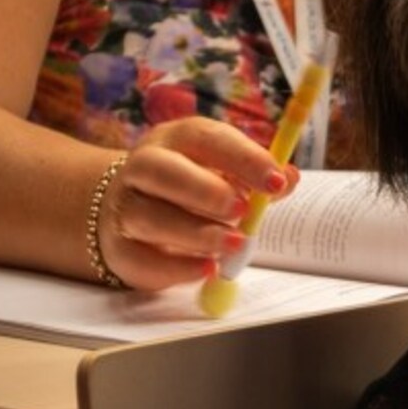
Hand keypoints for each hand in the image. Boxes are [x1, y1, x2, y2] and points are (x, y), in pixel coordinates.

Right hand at [93, 119, 298, 292]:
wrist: (129, 209)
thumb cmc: (192, 188)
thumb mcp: (225, 174)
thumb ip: (256, 179)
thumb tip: (288, 178)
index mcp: (177, 140)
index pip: (207, 139)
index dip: (243, 158)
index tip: (276, 181)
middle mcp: (144, 167)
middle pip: (162, 171)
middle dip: (205, 191)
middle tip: (242, 211)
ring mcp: (125, 206)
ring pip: (151, 217)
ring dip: (197, 233)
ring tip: (233, 245)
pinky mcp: (119, 246)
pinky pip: (143, 259)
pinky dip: (177, 268)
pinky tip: (207, 269)